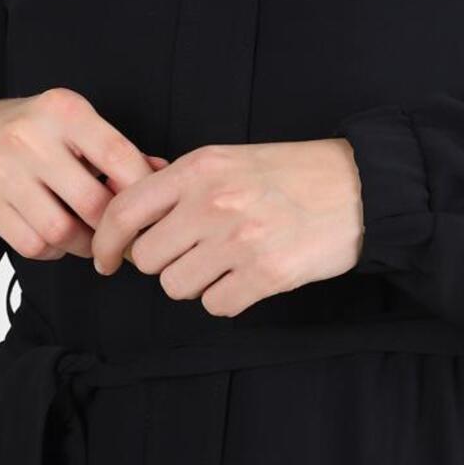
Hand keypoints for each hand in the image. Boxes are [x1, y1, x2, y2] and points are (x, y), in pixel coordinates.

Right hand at [0, 87, 168, 259]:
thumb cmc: (37, 134)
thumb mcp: (77, 127)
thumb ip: (120, 152)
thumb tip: (165, 176)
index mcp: (64, 111)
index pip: (118, 155)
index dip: (142, 191)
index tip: (153, 212)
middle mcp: (30, 137)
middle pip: (92, 202)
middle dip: (114, 228)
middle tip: (126, 239)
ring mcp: (4, 171)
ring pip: (62, 231)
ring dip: (85, 246)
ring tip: (92, 241)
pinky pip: (34, 245)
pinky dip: (54, 251)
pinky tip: (58, 239)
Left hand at [89, 137, 364, 317]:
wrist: (359, 187)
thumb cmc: (290, 173)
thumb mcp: (228, 159)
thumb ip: (176, 181)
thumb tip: (121, 204)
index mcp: (199, 168)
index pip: (125, 211)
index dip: (105, 242)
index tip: (106, 259)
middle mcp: (213, 203)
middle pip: (147, 259)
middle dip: (163, 262)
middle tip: (192, 252)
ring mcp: (240, 240)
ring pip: (177, 287)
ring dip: (195, 282)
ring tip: (226, 261)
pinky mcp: (267, 274)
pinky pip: (216, 306)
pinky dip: (227, 298)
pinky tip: (248, 276)